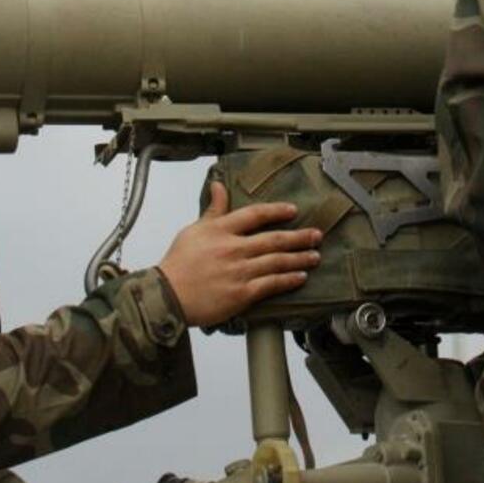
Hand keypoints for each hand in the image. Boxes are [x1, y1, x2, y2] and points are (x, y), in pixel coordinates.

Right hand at [157, 182, 321, 325]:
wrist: (167, 296)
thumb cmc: (178, 264)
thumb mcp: (194, 230)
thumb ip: (213, 209)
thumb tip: (218, 186)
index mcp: (220, 230)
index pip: (255, 214)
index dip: (277, 211)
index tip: (293, 210)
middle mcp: (233, 248)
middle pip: (273, 239)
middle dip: (299, 237)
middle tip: (316, 235)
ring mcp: (239, 271)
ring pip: (277, 261)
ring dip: (299, 258)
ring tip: (314, 256)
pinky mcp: (241, 294)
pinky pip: (271, 284)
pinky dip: (288, 279)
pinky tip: (300, 276)